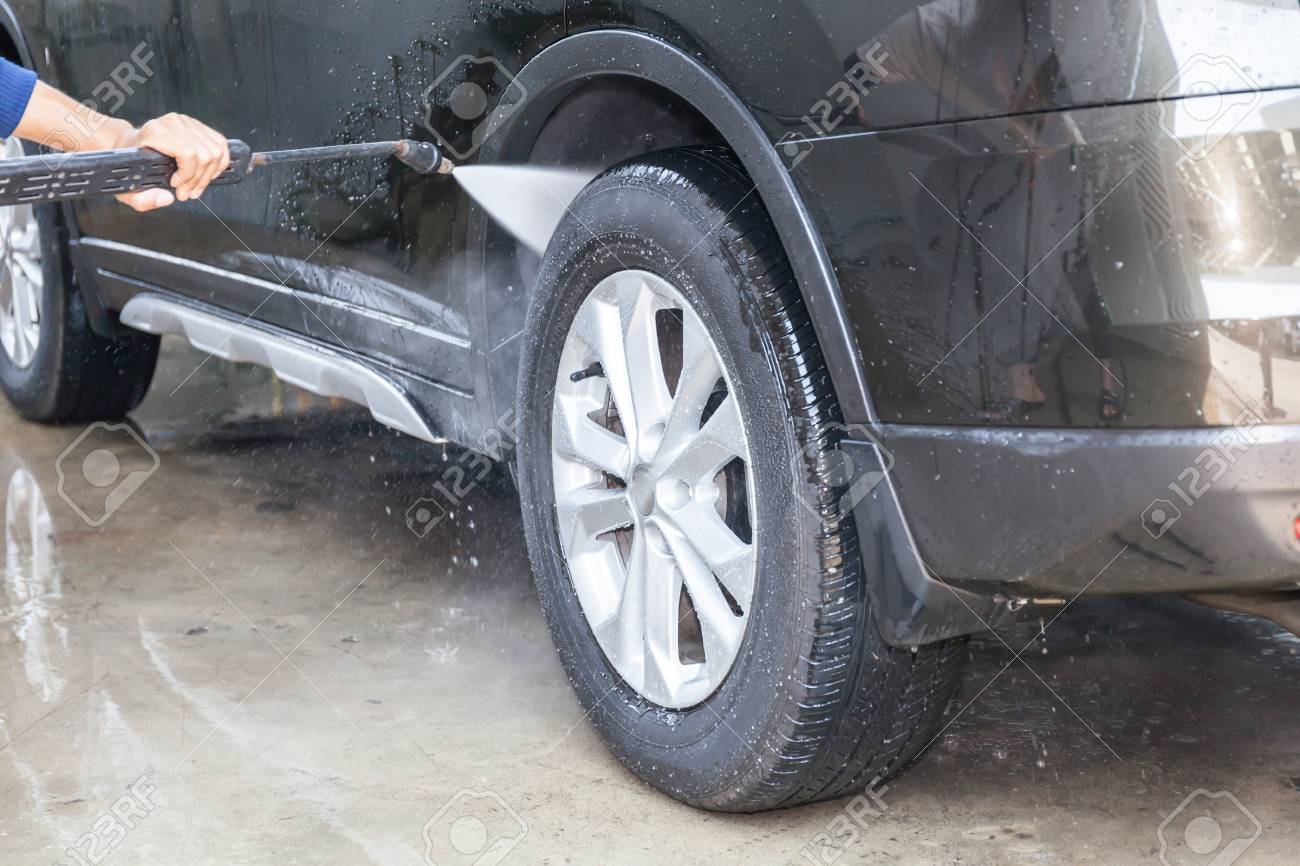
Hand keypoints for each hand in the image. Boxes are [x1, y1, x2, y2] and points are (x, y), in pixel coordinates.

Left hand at [111, 113, 229, 211]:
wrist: (129, 144)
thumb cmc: (129, 164)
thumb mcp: (127, 188)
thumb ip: (142, 200)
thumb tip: (167, 199)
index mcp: (155, 132)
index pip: (189, 153)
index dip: (188, 174)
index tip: (177, 187)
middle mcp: (173, 123)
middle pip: (205, 154)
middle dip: (200, 180)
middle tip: (188, 193)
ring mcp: (187, 122)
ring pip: (216, 151)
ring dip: (210, 174)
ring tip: (196, 186)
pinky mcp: (197, 125)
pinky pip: (220, 144)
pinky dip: (219, 163)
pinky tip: (208, 174)